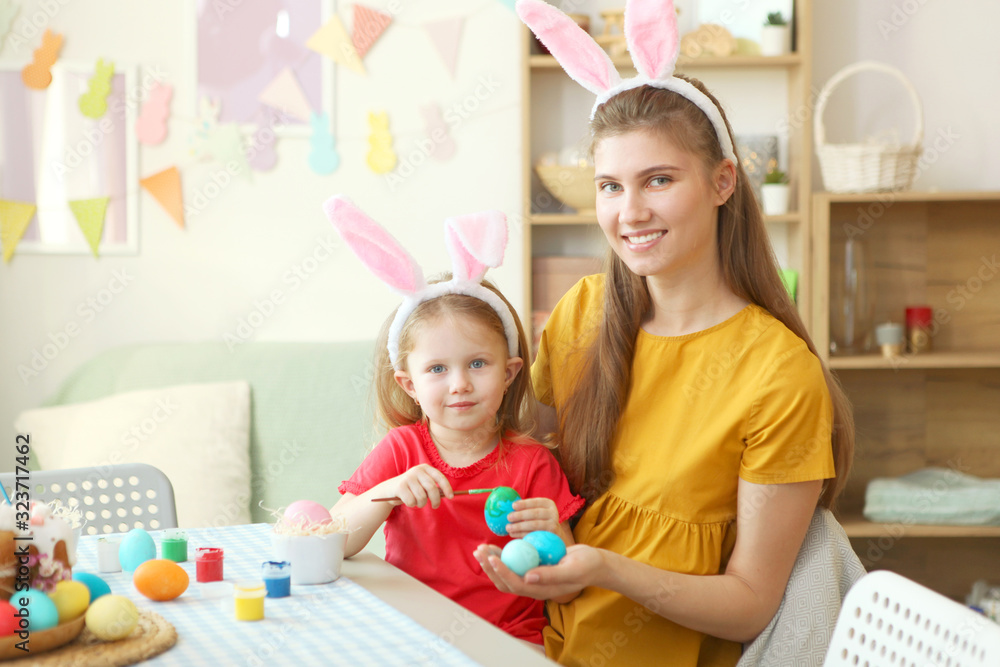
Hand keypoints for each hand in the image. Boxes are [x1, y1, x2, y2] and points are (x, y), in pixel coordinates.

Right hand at [379, 464, 453, 508]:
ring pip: (422, 497)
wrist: (389, 489)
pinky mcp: (400, 486)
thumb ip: (433, 487)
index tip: (451, 497)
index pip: (439, 477)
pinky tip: (408, 501)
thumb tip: (448, 494)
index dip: (447, 487)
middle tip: (435, 506)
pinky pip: (412, 501)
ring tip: (417, 502)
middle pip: (432, 488)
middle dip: (436, 500)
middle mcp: (417, 470)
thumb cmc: (411, 488)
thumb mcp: (422, 484)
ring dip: (421, 504)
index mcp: (425, 468)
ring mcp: (408, 478)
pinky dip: (412, 504)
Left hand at [472, 543, 603, 600]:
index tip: (491, 557)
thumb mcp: (571, 570)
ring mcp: (532, 577)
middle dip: (489, 568)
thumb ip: (550, 575)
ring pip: (506, 573)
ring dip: (492, 562)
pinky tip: (496, 545)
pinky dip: (503, 555)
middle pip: (504, 581)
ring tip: (481, 547)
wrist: (595, 563)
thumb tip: (527, 577)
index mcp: (541, 591)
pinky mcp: (533, 567)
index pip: (515, 584)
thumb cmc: (586, 566)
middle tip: (478, 550)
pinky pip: (514, 564)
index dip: (501, 572)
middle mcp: (533, 586)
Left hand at [506, 497, 559, 537]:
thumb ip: (526, 508)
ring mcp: (553, 525)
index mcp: (548, 504)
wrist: (554, 535)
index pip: (535, 502)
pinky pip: (534, 535)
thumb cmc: (540, 520)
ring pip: (534, 525)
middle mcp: (553, 513)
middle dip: (520, 515)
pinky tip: (513, 534)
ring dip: (519, 526)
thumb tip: (507, 506)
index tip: (513, 506)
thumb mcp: (537, 511)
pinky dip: (522, 534)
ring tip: (508, 527)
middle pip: (535, 513)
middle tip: (509, 517)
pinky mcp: (549, 536)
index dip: (524, 504)